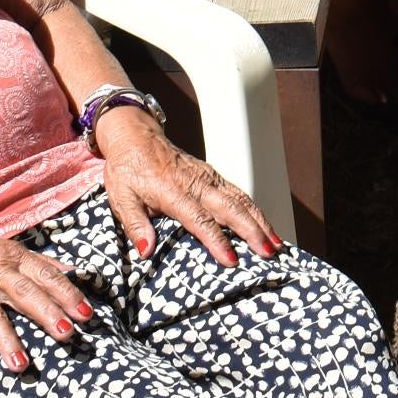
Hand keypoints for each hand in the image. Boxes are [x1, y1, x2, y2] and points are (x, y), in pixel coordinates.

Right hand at [0, 214, 93, 386]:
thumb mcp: (9, 247)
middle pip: (25, 293)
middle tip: (66, 334)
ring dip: (7, 341)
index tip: (86, 313)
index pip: (46, 275)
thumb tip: (75, 271)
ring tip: (21, 367)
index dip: (67, 293)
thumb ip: (41, 263)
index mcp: (14, 258)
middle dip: (46, 313)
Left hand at [94, 113, 283, 268]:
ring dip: (260, 221)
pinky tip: (265, 225)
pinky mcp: (213, 176)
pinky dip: (254, 210)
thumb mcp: (120, 197)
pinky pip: (238, 193)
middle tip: (269, 252)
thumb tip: (146, 251)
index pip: (199, 219)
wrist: (136, 137)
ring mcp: (208, 177)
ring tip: (276, 243)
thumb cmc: (127, 169)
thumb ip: (135, 224)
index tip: (231, 260)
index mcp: (173, 191)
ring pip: (240, 199)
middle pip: (230, 208)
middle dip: (252, 231)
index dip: (216, 241)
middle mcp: (196, 183)